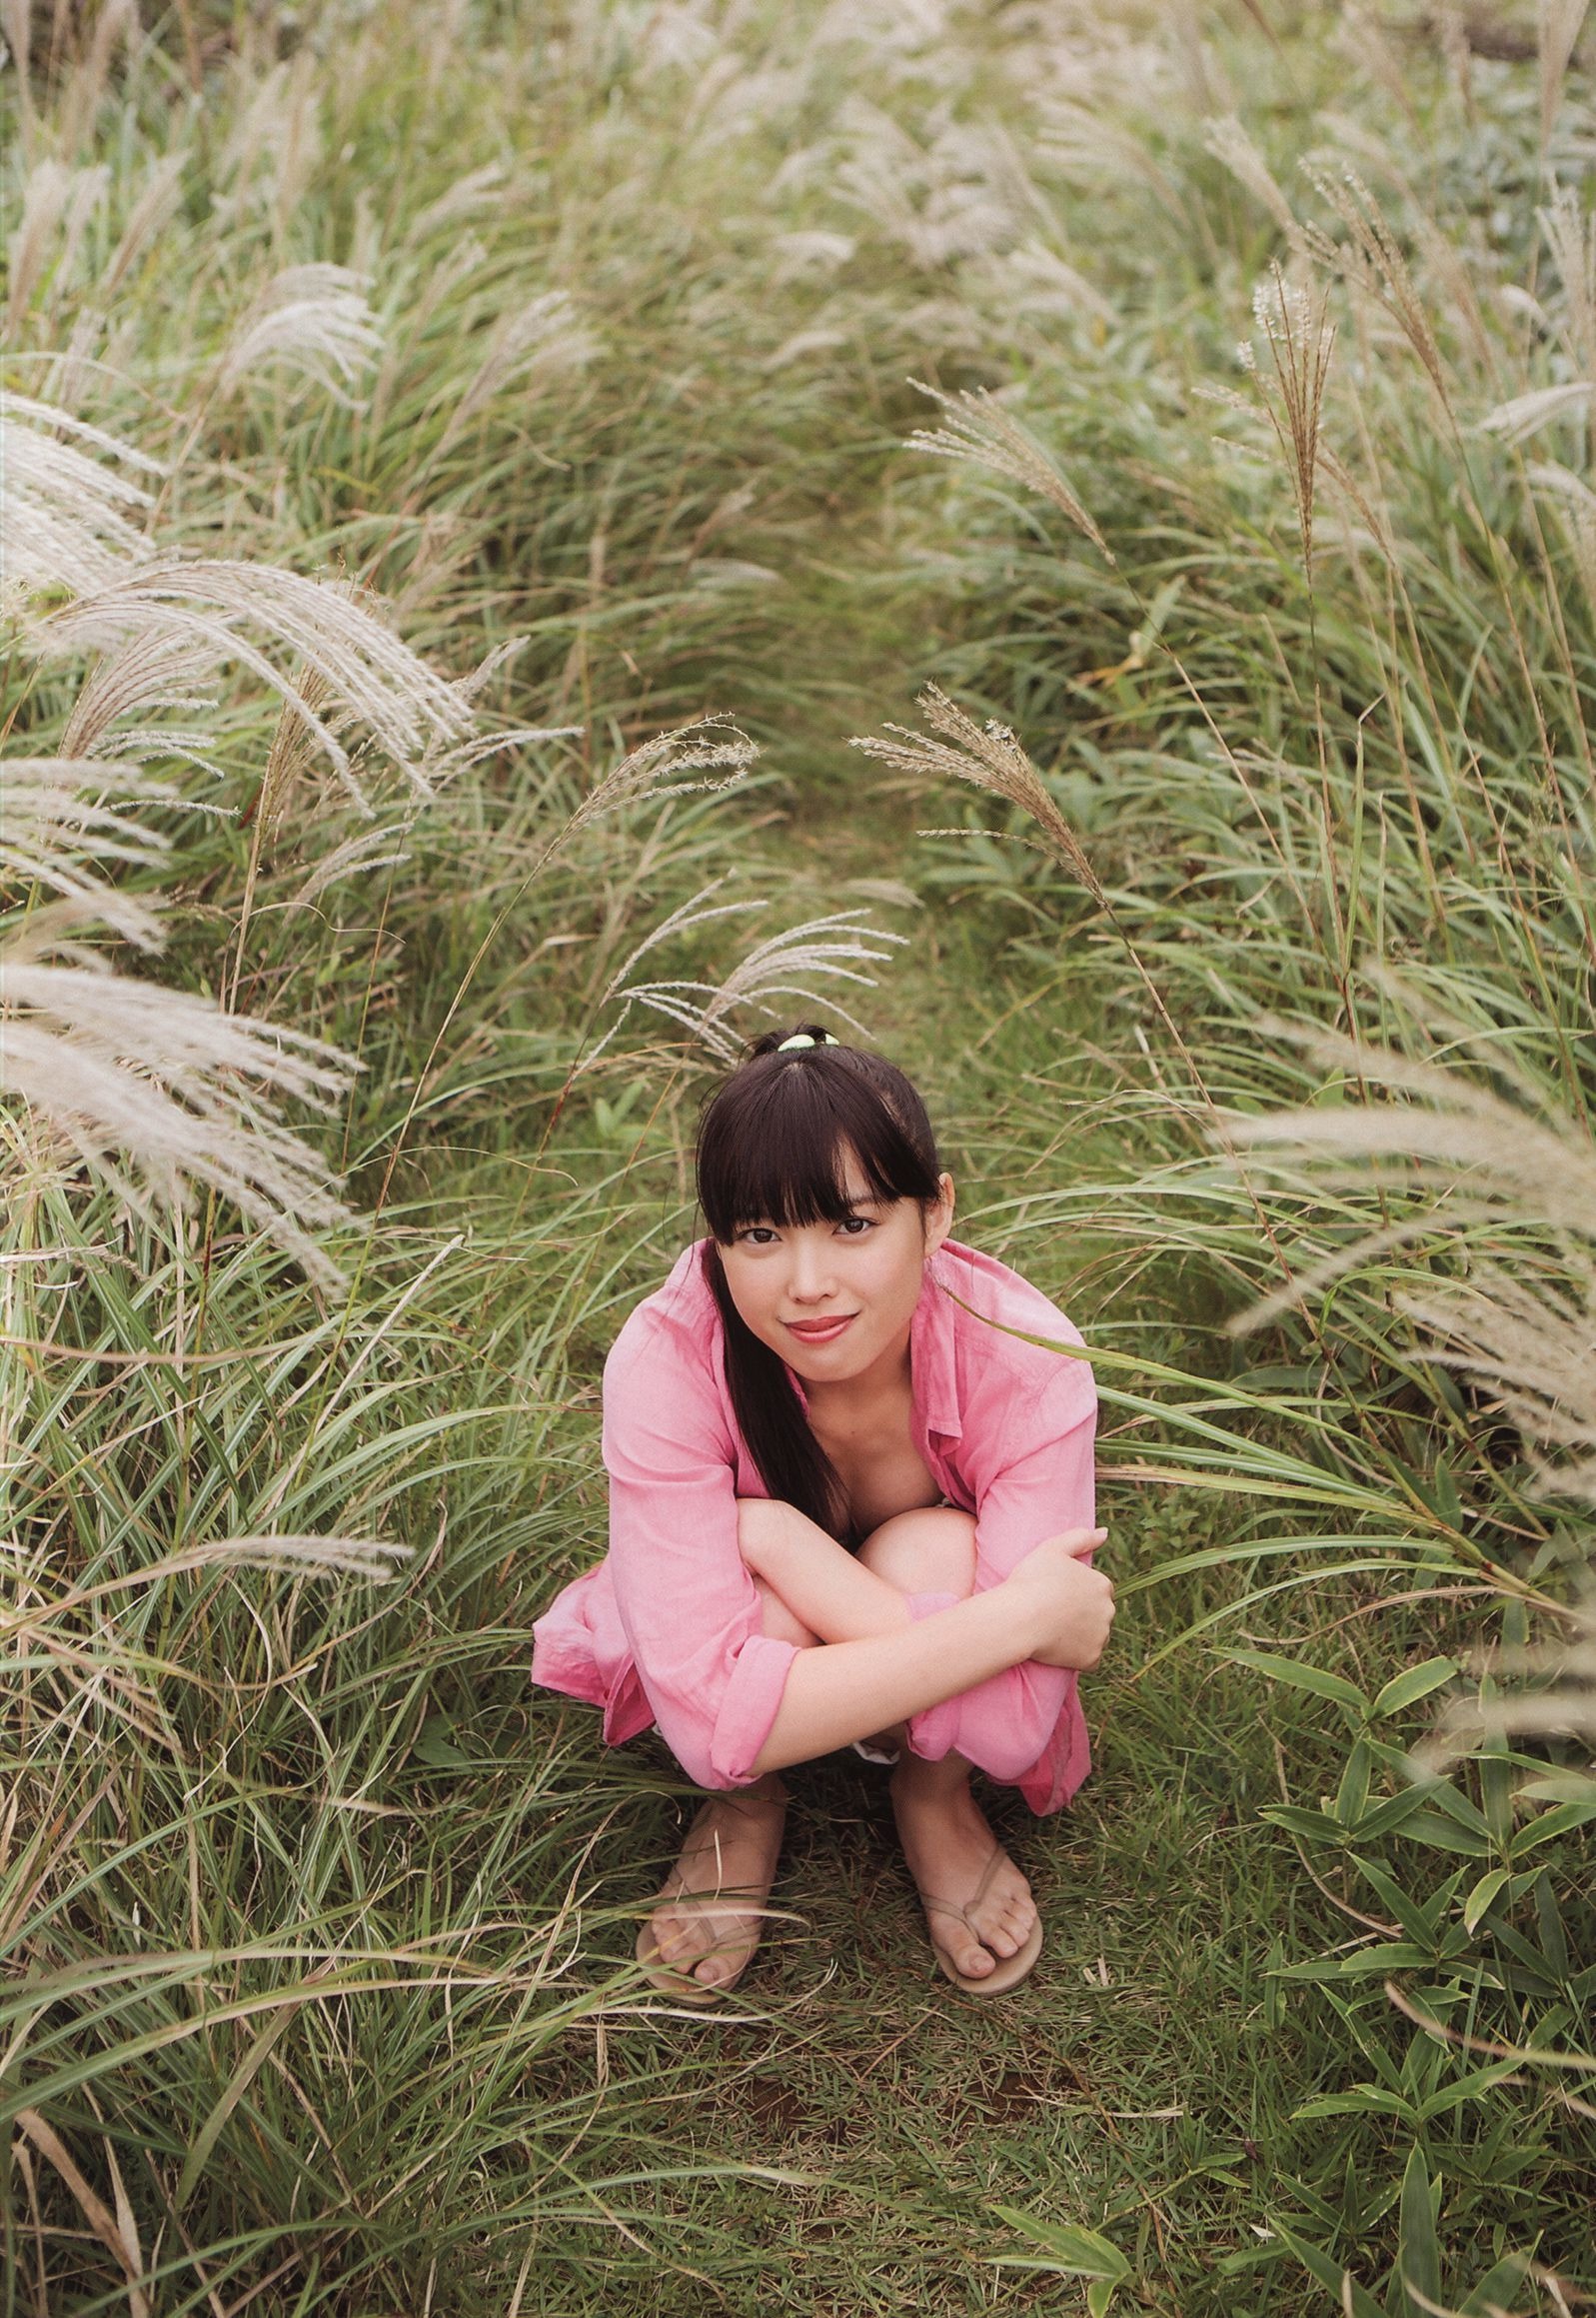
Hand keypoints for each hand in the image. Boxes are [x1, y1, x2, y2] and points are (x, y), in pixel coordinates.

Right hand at [1001, 1528, 1114, 1669]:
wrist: (1018, 1618)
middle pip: (1098, 1613)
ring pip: (1095, 1636)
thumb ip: (1081, 1537)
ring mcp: (1101, 1636)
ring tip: (1054, 1631)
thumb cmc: (1031, 1580)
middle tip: (1053, 1614)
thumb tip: (1105, 1533)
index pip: (1097, 1590)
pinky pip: (1089, 1659)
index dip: (1076, 1593)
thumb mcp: (1052, 1548)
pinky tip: (1059, 1649)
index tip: (1056, 1596)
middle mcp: (1108, 1610)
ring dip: (1082, 1635)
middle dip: (1083, 1614)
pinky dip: (1078, 1656)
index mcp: (1102, 1584)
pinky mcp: (1092, 1658)